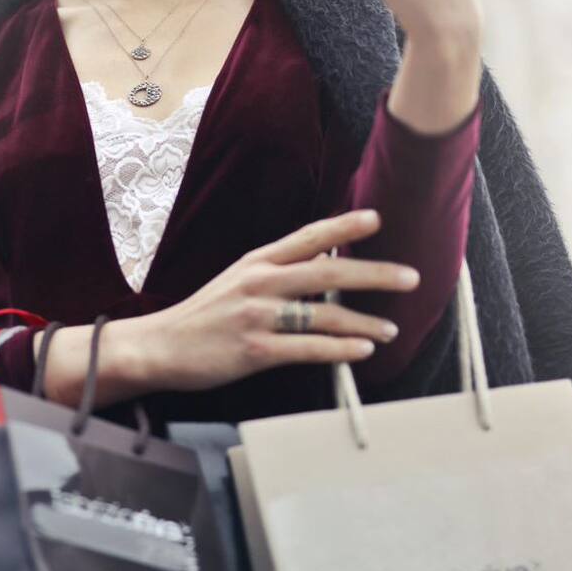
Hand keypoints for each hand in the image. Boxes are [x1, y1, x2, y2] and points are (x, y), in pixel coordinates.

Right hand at [128, 209, 419, 393]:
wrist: (161, 345)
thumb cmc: (205, 315)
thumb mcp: (238, 279)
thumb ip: (278, 269)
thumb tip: (325, 259)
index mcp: (257, 262)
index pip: (308, 237)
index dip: (344, 226)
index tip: (377, 219)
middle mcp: (260, 283)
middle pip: (328, 273)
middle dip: (375, 274)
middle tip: (411, 278)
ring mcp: (257, 316)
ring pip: (324, 315)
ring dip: (364, 322)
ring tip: (391, 330)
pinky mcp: (255, 350)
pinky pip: (307, 349)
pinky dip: (339, 350)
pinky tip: (362, 351)